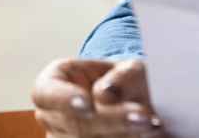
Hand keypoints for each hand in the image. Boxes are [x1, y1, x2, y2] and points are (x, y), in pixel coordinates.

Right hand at [32, 58, 163, 136]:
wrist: (136, 101)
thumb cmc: (126, 80)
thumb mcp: (130, 68)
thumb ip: (122, 76)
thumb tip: (105, 94)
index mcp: (51, 84)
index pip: (47, 93)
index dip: (65, 99)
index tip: (88, 104)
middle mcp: (51, 115)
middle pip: (74, 123)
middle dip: (111, 120)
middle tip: (142, 116)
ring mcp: (62, 137)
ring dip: (122, 134)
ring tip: (151, 125)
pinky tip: (145, 134)